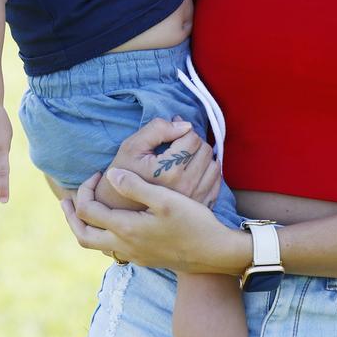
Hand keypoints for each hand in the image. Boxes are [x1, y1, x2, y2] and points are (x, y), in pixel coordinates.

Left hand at [62, 170, 248, 274]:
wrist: (212, 252)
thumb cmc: (192, 222)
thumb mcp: (165, 198)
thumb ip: (136, 186)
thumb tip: (111, 174)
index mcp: (126, 228)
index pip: (89, 211)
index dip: (86, 190)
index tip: (98, 173)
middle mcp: (124, 245)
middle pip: (83, 235)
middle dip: (71, 217)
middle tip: (66, 201)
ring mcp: (133, 255)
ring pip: (96, 245)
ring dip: (85, 226)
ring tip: (84, 210)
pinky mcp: (143, 258)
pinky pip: (111, 248)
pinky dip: (102, 233)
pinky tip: (113, 221)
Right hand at [95, 117, 221, 210]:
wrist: (120, 211)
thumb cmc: (123, 175)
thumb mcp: (132, 146)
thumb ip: (158, 129)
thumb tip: (185, 125)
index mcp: (169, 171)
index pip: (192, 138)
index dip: (182, 130)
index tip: (171, 134)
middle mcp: (185, 187)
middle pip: (205, 150)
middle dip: (193, 142)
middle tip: (177, 145)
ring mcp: (195, 199)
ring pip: (213, 165)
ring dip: (201, 156)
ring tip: (184, 158)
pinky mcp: (200, 207)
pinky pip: (216, 182)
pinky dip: (209, 172)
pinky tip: (193, 171)